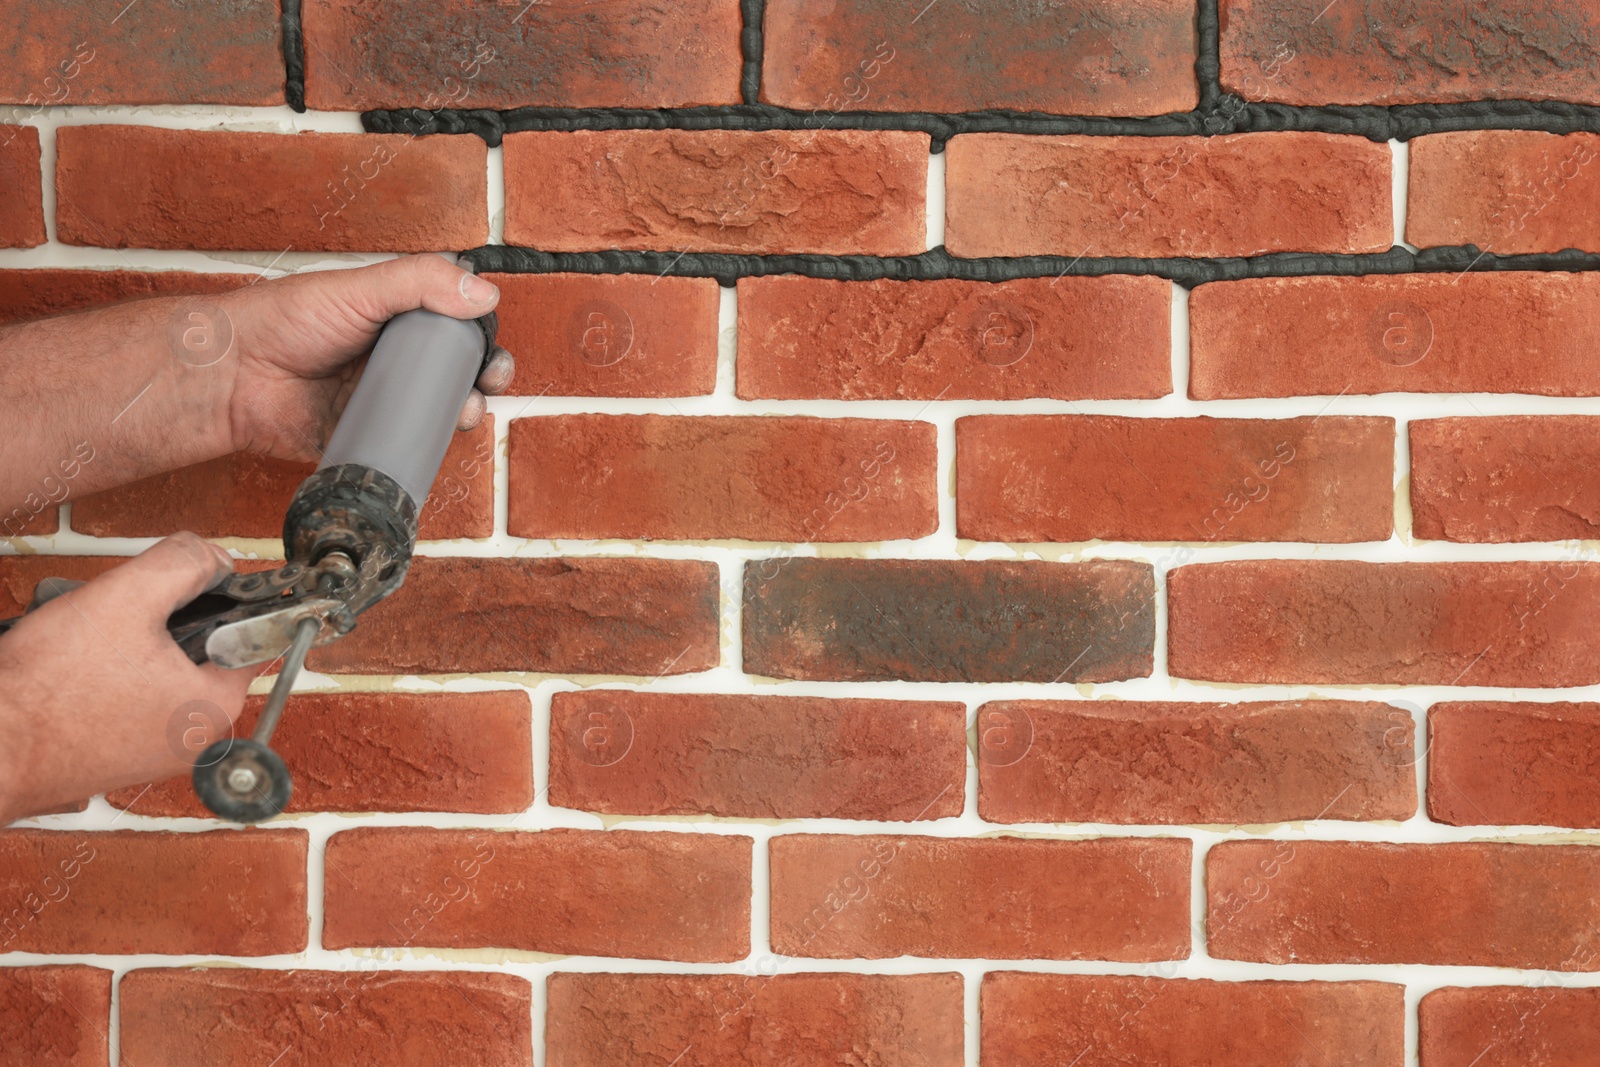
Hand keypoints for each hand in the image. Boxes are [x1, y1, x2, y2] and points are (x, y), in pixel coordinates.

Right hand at [0, 534, 254, 822]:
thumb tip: (214, 557)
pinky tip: (65, 664)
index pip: (247, 631)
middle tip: (113, 611)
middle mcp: (196, 734)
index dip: (217, 593)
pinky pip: (124, 694)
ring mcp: (155, 747)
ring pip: (153, 665)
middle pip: (196, 646)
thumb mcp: (126, 598)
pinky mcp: (117, 752)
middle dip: (153, 617)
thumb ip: (182, 565)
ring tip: (78, 636)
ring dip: (118, 639)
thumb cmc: (50, 688)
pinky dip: (98, 671)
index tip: (178, 583)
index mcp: (218, 703)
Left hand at [221, 255, 516, 461]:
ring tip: (464, 412)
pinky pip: (406, 444)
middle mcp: (393, 358)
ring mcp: (382, 398)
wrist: (234, 375)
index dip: (481, 340)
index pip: (454, 327)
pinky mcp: (368, 435)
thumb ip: (421, 283)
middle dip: (482, 380)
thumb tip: (484, 295)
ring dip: (462, 414)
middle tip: (488, 383)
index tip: (493, 352)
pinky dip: (427, 447)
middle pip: (456, 372)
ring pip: (438, 411)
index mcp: (396, 317)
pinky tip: (436, 441)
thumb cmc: (284, 321)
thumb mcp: (360, 288)